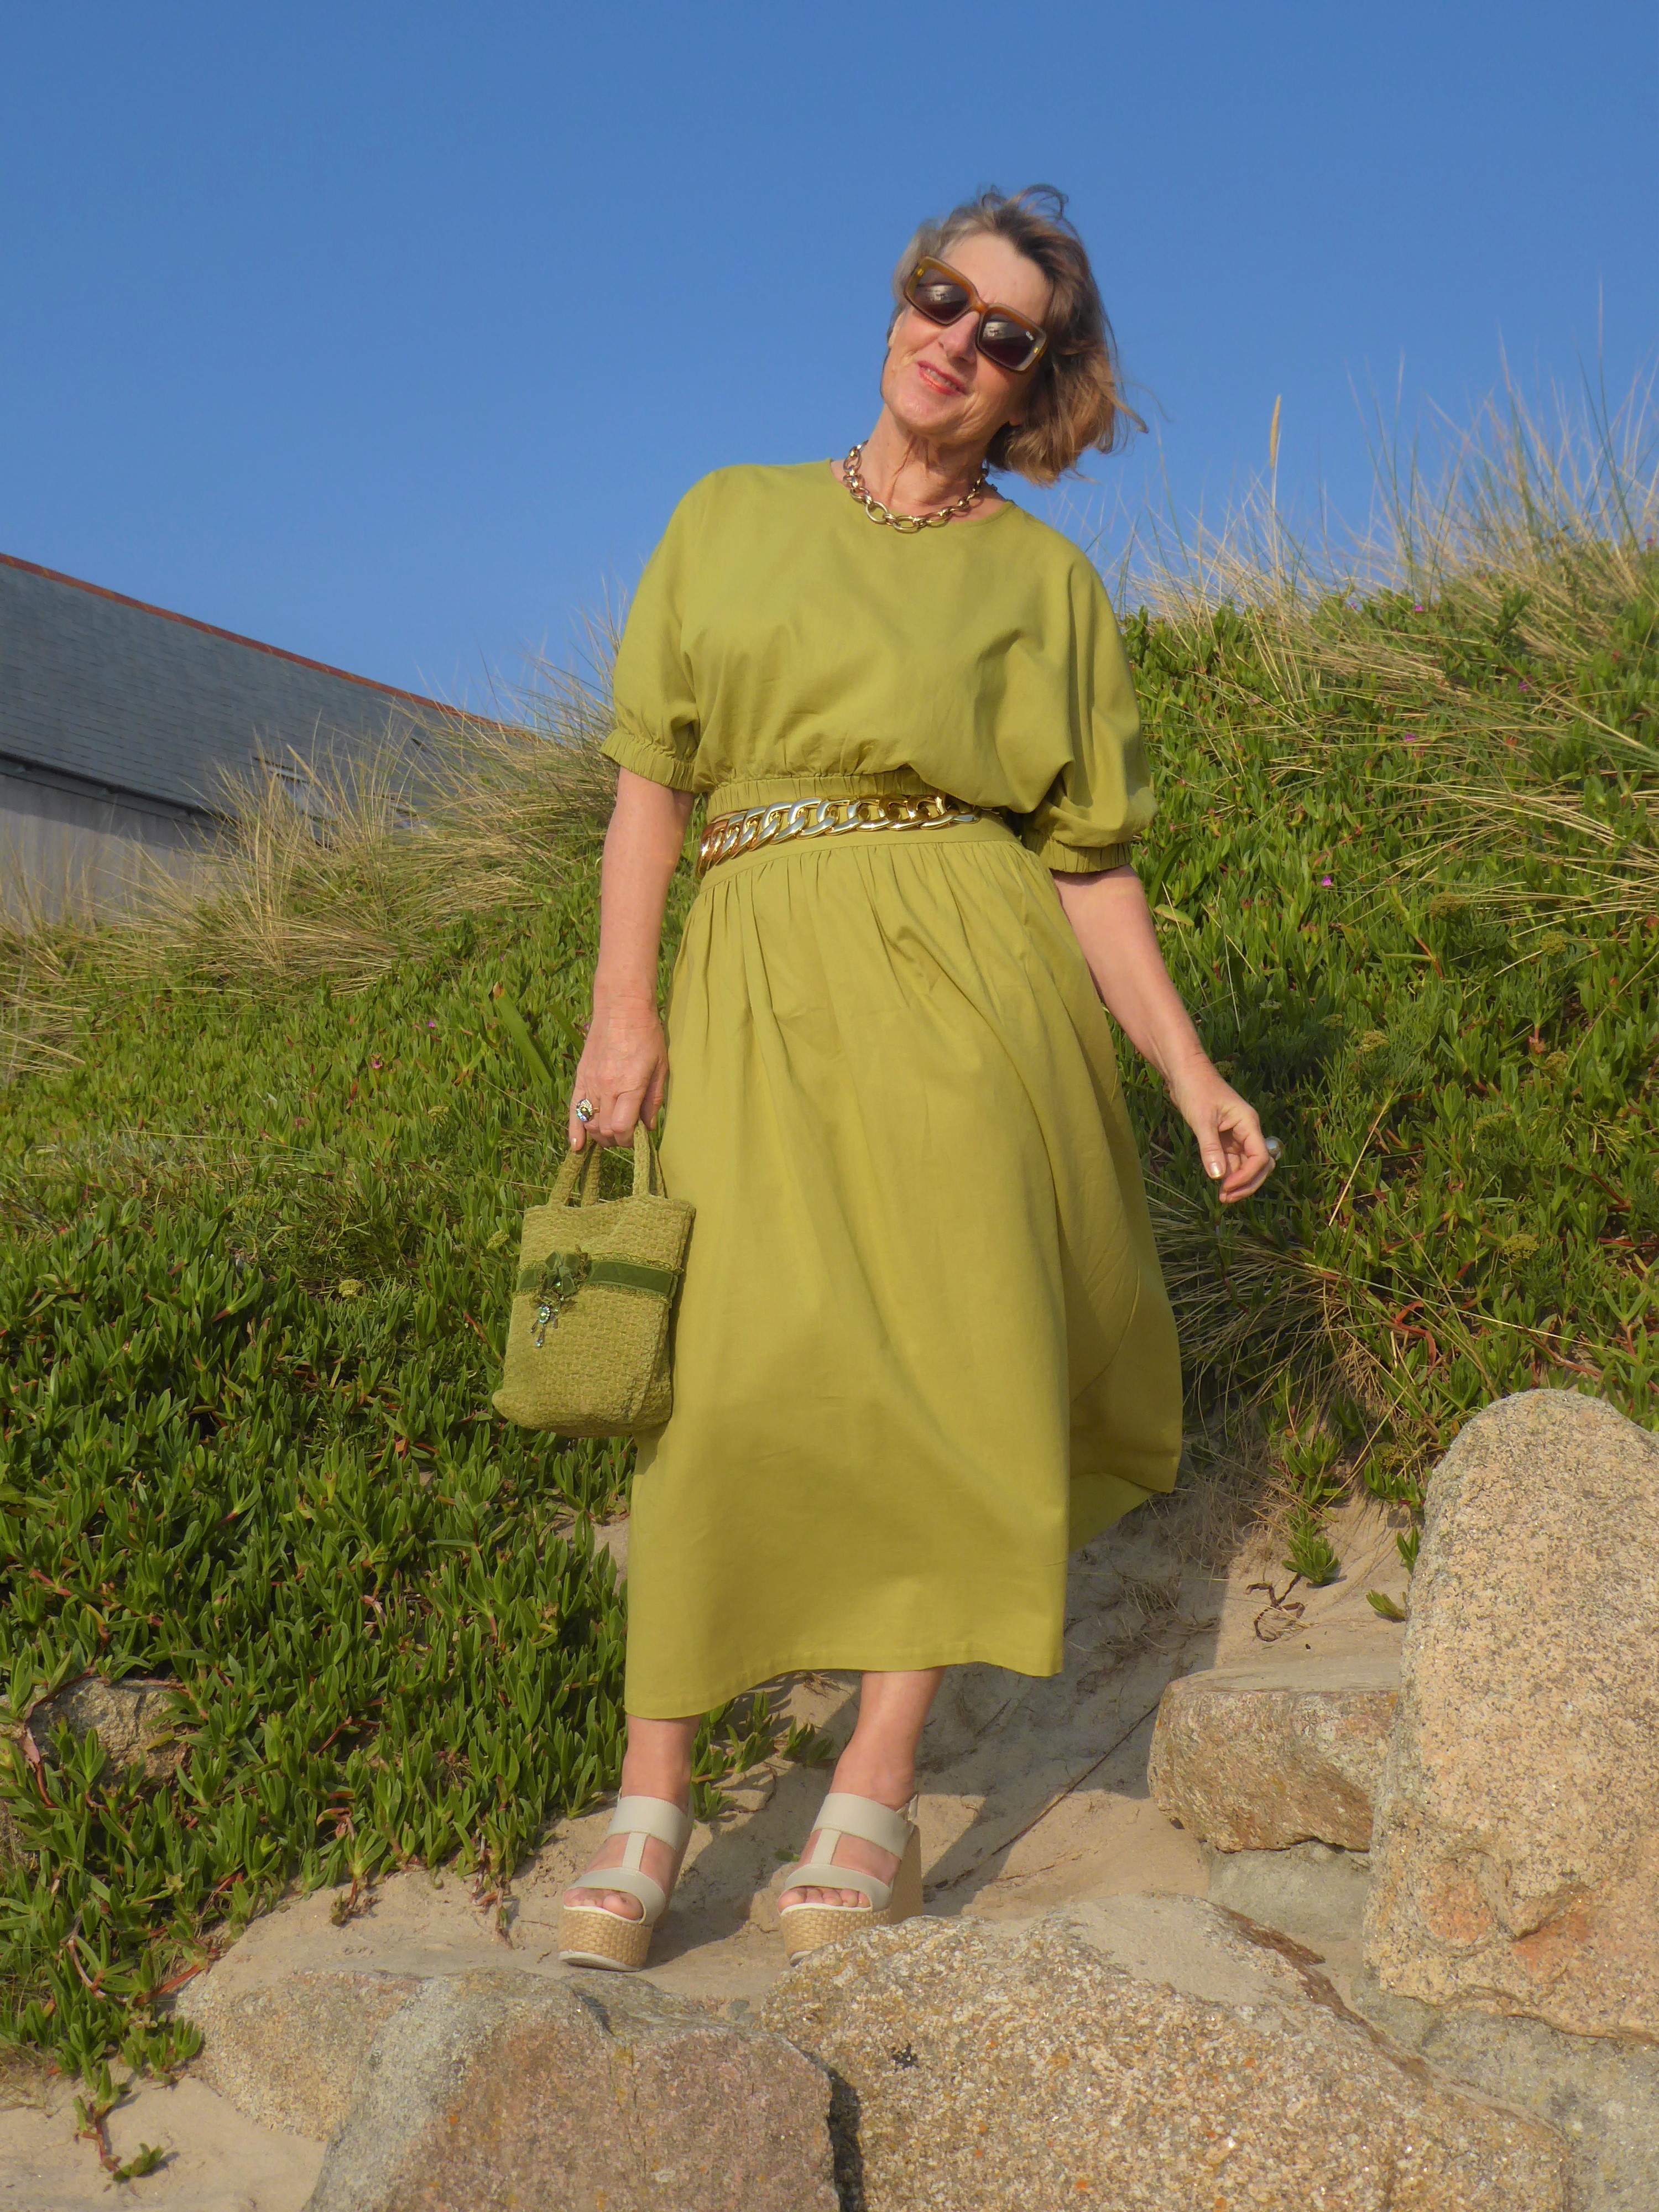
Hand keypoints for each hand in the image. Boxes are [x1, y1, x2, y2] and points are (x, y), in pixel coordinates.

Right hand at [568, 997, 667, 1148]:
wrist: (621, 1008)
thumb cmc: (646, 1035)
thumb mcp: (661, 1067)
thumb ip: (653, 1100)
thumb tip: (647, 1127)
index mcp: (629, 1086)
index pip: (621, 1128)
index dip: (629, 1140)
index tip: (636, 1137)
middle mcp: (607, 1087)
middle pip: (604, 1129)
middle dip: (615, 1139)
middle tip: (625, 1134)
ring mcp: (590, 1082)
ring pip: (589, 1122)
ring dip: (599, 1134)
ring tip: (609, 1135)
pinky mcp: (581, 1076)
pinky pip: (573, 1108)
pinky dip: (574, 1129)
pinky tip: (576, 1145)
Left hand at [1166, 1058, 1274, 1202]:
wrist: (1183, 1072)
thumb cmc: (1195, 1089)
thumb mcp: (1201, 1120)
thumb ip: (1210, 1148)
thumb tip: (1218, 1177)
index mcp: (1248, 1122)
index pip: (1259, 1156)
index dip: (1247, 1176)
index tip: (1227, 1187)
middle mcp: (1247, 1129)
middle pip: (1258, 1164)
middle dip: (1247, 1183)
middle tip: (1227, 1198)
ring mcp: (1236, 1134)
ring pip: (1245, 1164)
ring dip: (1236, 1180)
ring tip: (1221, 1196)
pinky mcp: (1224, 1137)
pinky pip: (1232, 1159)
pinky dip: (1227, 1172)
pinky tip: (1218, 1183)